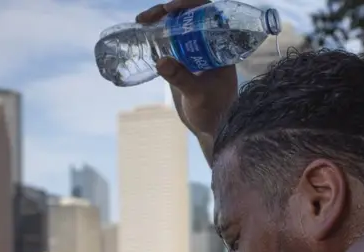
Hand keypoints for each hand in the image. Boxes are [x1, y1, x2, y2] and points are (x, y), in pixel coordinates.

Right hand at [136, 0, 237, 164]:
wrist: (212, 126)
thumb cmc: (213, 111)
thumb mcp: (198, 94)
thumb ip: (182, 78)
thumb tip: (161, 61)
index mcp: (222, 46)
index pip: (209, 14)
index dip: (190, 5)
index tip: (172, 8)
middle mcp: (209, 44)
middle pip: (190, 16)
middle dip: (169, 11)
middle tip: (148, 17)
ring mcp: (195, 51)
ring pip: (178, 26)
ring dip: (160, 20)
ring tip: (142, 21)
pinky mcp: (183, 60)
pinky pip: (170, 40)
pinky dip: (156, 34)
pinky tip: (143, 32)